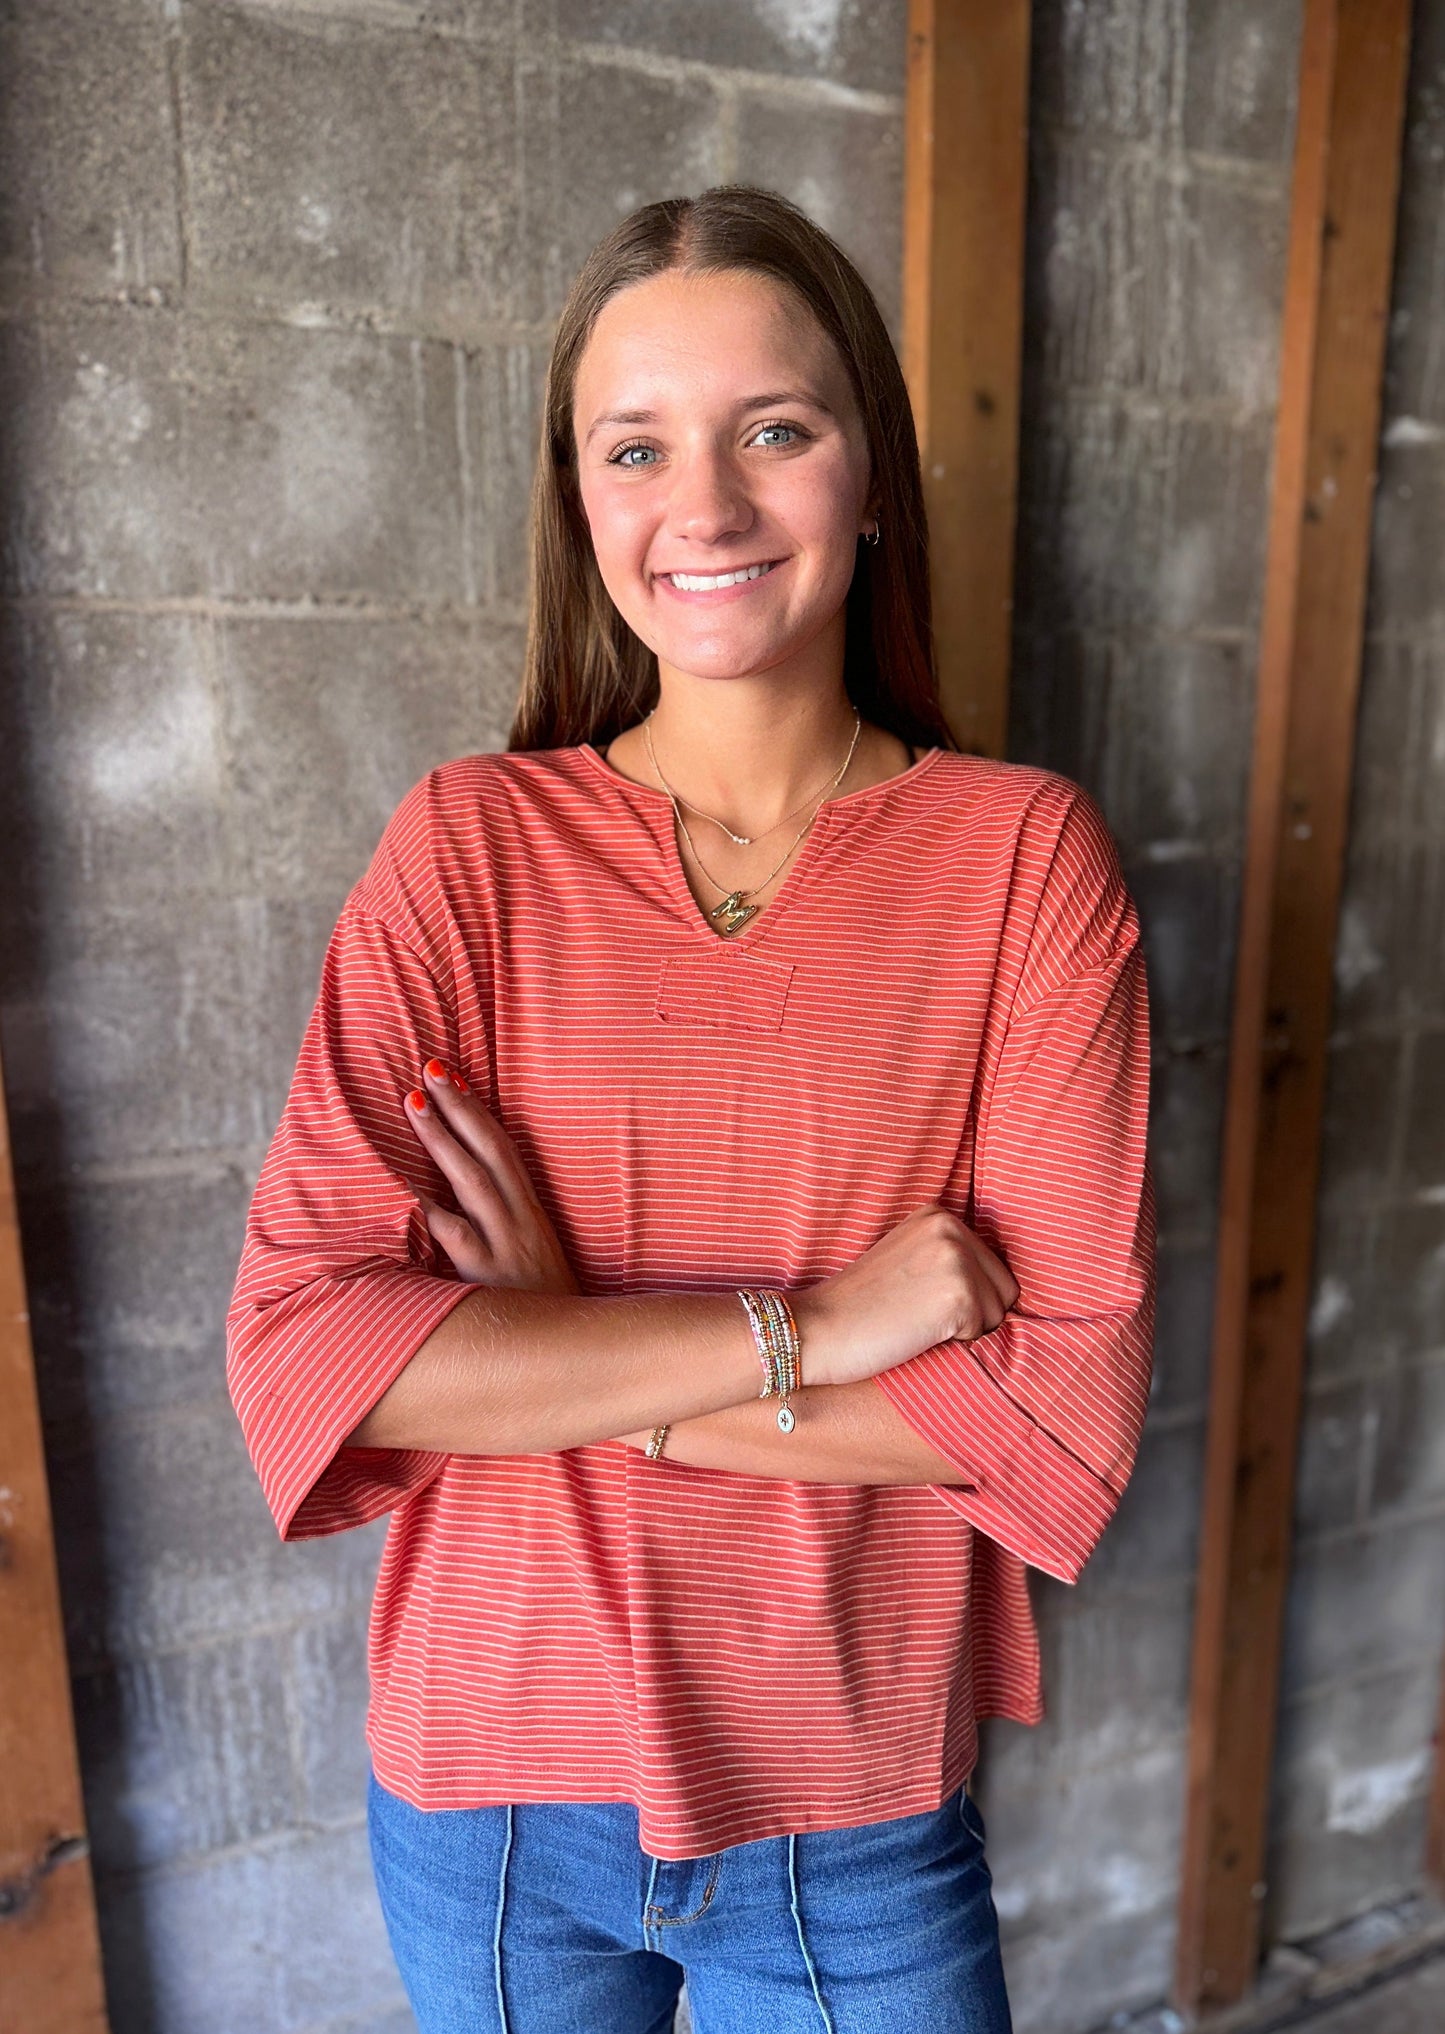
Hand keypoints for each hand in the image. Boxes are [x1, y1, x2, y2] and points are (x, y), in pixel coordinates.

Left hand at [403, 1059, 579, 1293]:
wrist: (574, 1358)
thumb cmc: (543, 1314)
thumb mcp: (531, 1262)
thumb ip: (500, 1232)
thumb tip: (457, 1202)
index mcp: (532, 1215)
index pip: (505, 1151)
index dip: (478, 1112)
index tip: (453, 1078)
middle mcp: (522, 1222)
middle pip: (490, 1151)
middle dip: (459, 1107)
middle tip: (429, 1068)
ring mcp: (507, 1247)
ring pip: (471, 1181)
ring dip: (441, 1139)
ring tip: (413, 1104)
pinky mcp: (489, 1277)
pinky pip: (454, 1236)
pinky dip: (428, 1210)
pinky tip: (402, 1187)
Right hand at [795, 1203, 1018, 1388]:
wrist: (820, 1327)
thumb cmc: (861, 1305)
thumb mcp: (908, 1257)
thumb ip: (948, 1254)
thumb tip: (1004, 1282)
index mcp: (939, 1215)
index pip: (993, 1268)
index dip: (963, 1296)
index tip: (918, 1297)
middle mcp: (951, 1228)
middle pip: (1004, 1289)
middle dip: (972, 1312)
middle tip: (918, 1313)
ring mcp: (956, 1259)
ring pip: (998, 1314)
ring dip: (964, 1330)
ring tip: (915, 1320)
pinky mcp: (959, 1294)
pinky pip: (984, 1333)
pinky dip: (955, 1343)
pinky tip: (916, 1331)